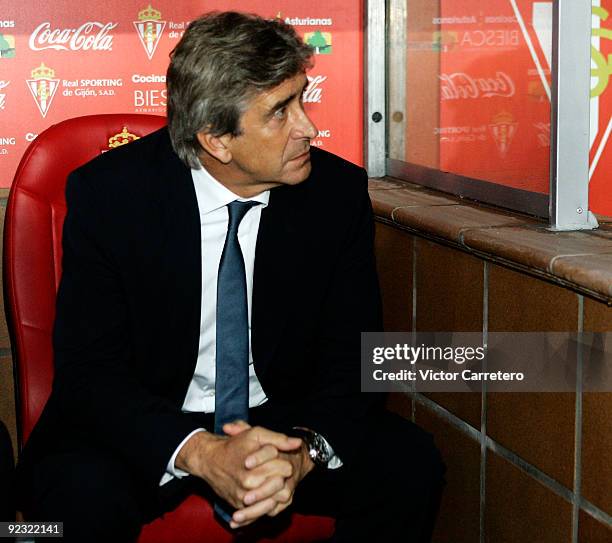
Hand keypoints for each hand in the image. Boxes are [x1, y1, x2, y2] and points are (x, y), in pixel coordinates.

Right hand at [175, 422, 301, 522]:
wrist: (210, 461)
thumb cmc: (234, 445)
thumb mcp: (255, 434)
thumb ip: (278, 438)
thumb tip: (298, 443)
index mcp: (254, 464)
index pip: (285, 468)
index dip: (284, 461)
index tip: (279, 457)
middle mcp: (248, 482)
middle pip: (280, 484)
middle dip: (281, 476)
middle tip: (275, 469)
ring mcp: (244, 496)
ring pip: (274, 500)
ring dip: (276, 491)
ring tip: (272, 480)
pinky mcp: (240, 505)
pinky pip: (262, 510)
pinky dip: (267, 503)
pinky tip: (268, 494)